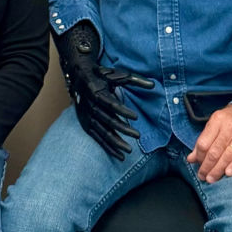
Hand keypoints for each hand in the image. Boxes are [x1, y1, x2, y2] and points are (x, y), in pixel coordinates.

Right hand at [56, 21, 154, 158]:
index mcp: (97, 93)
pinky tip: (119, 155)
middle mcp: (91, 106)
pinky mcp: (86, 125)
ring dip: (116, 142)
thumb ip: (135, 80)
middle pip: (108, 121)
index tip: (136, 117)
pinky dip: (108, 148)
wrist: (79, 78)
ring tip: (129, 150)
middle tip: (137, 135)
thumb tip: (153, 85)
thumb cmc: (101, 76)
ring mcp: (87, 117)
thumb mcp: (117, 75)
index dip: (123, 111)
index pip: (111, 104)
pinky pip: (98, 139)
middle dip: (123, 129)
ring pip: (103, 132)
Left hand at [186, 103, 231, 181]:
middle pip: (214, 152)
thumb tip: (191, 158)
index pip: (203, 143)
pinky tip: (228, 173)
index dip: (199, 157)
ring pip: (227, 156)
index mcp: (218, 120)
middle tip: (203, 177)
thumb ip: (205, 139)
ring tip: (212, 179)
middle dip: (206, 167)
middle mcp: (229, 127)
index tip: (197, 165)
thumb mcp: (217, 122)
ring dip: (218, 170)